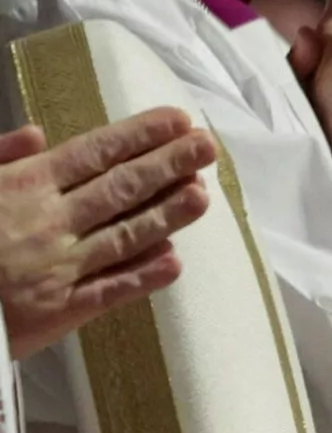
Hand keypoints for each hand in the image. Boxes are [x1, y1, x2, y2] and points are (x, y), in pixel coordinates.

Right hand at [0, 111, 216, 357]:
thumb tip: (37, 135)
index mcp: (22, 187)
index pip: (94, 153)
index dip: (140, 135)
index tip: (178, 120)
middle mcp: (48, 224)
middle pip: (121, 188)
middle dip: (170, 164)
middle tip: (209, 146)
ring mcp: (58, 269)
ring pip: (125, 236)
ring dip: (169, 215)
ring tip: (205, 194)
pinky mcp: (57, 313)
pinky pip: (109, 292)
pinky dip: (142, 277)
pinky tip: (175, 263)